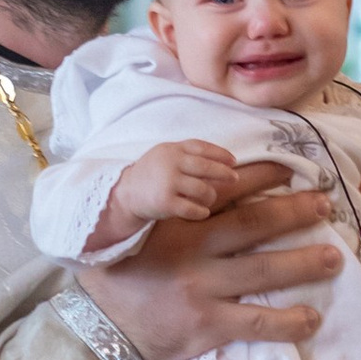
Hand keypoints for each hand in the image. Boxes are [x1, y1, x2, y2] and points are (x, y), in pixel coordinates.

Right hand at [80, 159, 343, 359]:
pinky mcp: (208, 324)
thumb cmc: (119, 277)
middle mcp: (192, 249)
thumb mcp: (135, 231)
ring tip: (335, 257)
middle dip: (296, 211)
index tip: (294, 168)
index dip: (263, 177)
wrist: (99, 331)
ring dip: (304, 263)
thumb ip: (168, 208)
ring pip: (264, 271)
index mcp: (175, 221)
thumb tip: (205, 182)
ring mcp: (202, 288)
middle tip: (327, 203)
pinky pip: (256, 322)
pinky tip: (313, 319)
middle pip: (255, 224)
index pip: (226, 190)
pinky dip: (287, 322)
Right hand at [109, 139, 240, 228]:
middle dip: (224, 173)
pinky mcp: (165, 203)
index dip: (221, 154)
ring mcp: (167, 183)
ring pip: (203, 190)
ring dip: (211, 196)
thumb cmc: (152, 174)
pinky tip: (202, 212)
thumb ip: (188, 154)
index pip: (202, 147)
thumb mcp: (165, 155)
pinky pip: (193, 209)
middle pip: (207, 167)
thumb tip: (223, 160)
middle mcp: (170, 164)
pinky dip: (201, 211)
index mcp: (172, 149)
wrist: (126, 194)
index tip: (233, 161)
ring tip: (208, 198)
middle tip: (234, 179)